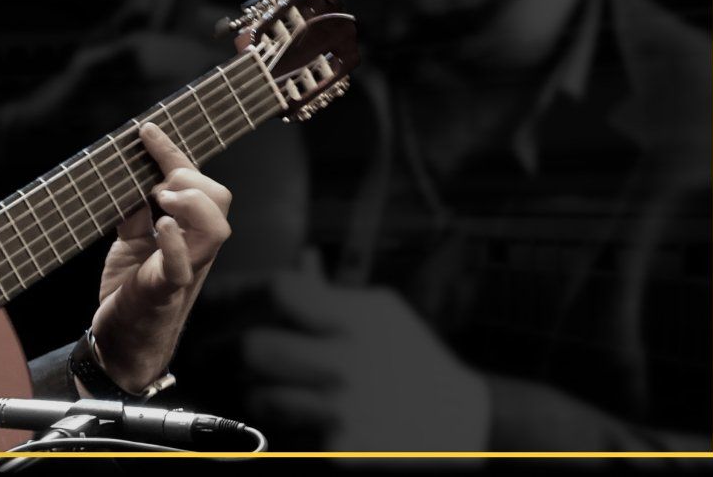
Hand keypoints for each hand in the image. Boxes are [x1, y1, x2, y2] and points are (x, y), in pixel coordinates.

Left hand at [90, 122, 232, 392]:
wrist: (121, 342)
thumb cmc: (130, 290)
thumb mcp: (129, 242)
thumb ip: (135, 211)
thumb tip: (128, 173)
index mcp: (187, 231)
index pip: (196, 182)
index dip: (173, 152)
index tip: (146, 129)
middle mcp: (195, 248)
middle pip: (219, 199)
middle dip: (190, 177)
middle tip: (156, 184)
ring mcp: (185, 269)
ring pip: (216, 229)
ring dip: (191, 203)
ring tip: (162, 199)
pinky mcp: (167, 290)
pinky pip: (183, 265)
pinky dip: (176, 241)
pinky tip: (161, 225)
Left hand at [231, 263, 488, 450]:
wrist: (457, 423)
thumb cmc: (412, 358)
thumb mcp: (383, 314)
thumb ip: (334, 294)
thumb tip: (299, 262)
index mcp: (358, 323)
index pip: (282, 292)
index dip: (274, 296)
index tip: (282, 307)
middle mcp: (346, 365)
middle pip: (256, 347)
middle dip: (256, 350)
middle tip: (266, 356)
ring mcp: (341, 412)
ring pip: (262, 397)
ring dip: (270, 395)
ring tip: (295, 392)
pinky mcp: (339, 450)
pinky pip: (289, 434)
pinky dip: (298, 429)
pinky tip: (321, 422)